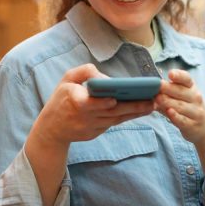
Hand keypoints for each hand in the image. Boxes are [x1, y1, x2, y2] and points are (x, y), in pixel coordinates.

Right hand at [34, 64, 154, 145]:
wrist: (52, 129)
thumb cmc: (61, 99)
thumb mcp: (66, 80)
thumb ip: (85, 72)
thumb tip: (106, 78)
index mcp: (75, 101)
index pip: (89, 104)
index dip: (101, 103)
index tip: (114, 100)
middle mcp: (84, 116)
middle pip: (111, 112)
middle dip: (131, 107)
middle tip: (151, 101)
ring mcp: (91, 127)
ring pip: (116, 119)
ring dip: (134, 113)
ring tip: (152, 105)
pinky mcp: (95, 133)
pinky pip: (113, 123)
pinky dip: (127, 117)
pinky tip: (140, 110)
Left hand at [154, 69, 204, 145]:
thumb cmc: (187, 108)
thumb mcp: (181, 96)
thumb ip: (167, 91)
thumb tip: (148, 88)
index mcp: (191, 87)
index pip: (186, 79)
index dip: (179, 76)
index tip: (170, 74)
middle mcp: (195, 98)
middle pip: (181, 92)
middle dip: (168, 88)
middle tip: (156, 86)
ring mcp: (195, 112)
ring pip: (180, 106)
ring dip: (168, 102)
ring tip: (157, 98)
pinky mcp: (192, 125)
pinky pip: (183, 120)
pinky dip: (175, 116)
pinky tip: (168, 111)